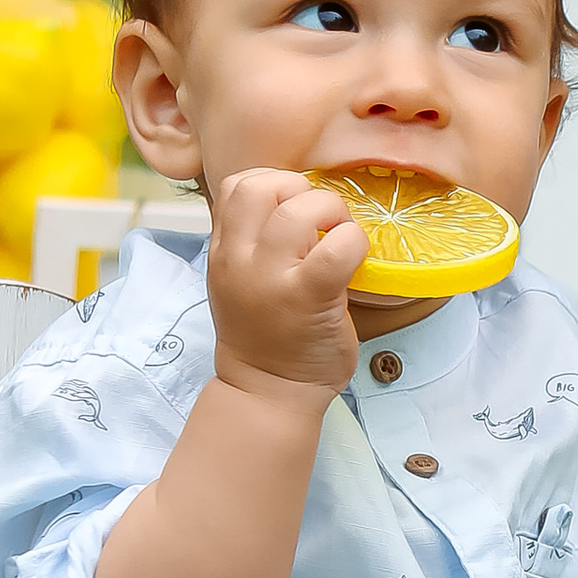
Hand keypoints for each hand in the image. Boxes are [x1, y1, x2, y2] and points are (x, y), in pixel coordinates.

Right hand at [204, 169, 366, 398]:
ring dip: (332, 212)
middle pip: (261, 186)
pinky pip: (336, 247)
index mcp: (223, 252)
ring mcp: (270, 278)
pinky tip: (354, 259)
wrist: (268, 393)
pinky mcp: (307, 297)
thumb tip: (296, 202)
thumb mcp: (240, 281)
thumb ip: (253, 242)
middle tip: (323, 220)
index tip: (295, 207)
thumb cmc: (267, 337)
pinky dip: (353, 241)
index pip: (236, 184)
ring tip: (340, 237)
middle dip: (303, 190)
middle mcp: (238, 260)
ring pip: (298, 210)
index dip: (274, 183)